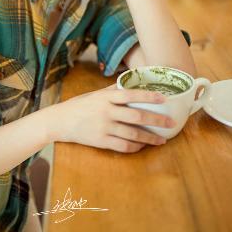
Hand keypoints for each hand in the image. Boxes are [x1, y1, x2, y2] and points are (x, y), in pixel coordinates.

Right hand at [51, 83, 175, 152]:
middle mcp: (106, 111)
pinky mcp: (100, 141)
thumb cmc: (80, 105)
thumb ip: (113, 90)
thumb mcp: (96, 94)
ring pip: (132, 134)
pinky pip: (122, 146)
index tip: (164, 98)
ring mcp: (104, 127)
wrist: (61, 120)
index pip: (131, 94)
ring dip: (150, 138)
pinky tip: (143, 146)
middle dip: (156, 120)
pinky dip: (135, 147)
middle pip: (137, 116)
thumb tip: (132, 83)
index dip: (149, 96)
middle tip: (171, 122)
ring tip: (162, 140)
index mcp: (106, 97)